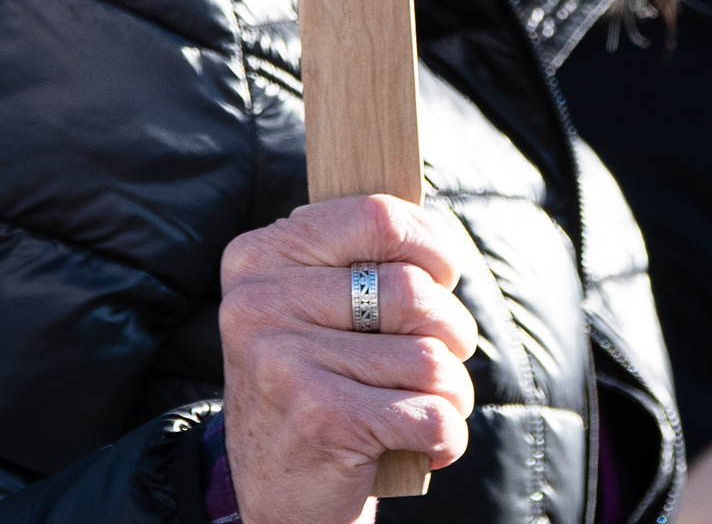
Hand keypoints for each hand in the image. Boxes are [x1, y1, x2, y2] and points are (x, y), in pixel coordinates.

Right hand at [220, 193, 480, 523]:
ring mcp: (286, 362)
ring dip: (452, 390)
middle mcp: (261, 305)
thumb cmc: (317, 386)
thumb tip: (431, 229)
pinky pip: (431, 414)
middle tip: (445, 353)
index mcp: (258, 259)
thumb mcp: (310, 310)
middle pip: (413, 290)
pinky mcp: (320, 418)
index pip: (377, 215)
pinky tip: (428, 443)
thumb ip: (356, 259)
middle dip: (452, 328)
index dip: (432, 243)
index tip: (444, 273)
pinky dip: (447, 435)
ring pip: (430, 357)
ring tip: (432, 404)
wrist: (276, 495)